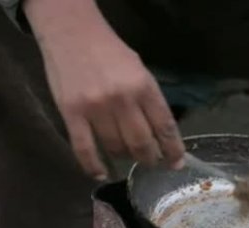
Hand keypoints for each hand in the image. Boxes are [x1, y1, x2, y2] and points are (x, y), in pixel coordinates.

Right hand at [25, 0, 184, 179]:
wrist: (71, 31)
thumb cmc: (109, 51)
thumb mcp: (139, 70)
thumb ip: (149, 100)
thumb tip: (161, 133)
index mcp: (144, 87)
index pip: (165, 127)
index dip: (173, 150)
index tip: (177, 163)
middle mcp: (123, 100)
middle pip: (142, 143)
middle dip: (151, 159)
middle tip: (152, 163)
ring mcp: (96, 109)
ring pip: (116, 148)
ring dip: (125, 158)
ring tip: (128, 159)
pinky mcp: (71, 114)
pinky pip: (85, 149)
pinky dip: (94, 166)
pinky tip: (102, 174)